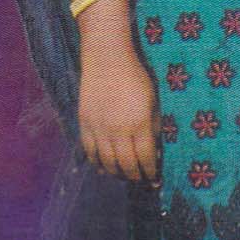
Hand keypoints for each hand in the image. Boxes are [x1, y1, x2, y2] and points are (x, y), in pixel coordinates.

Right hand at [79, 51, 161, 182]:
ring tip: (123, 176)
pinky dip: (96, 162)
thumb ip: (154, 125)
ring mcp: (99, 127)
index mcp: (139, 123)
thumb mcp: (153, 100)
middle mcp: (118, 129)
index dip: (150, 170)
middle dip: (134, 176)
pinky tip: (103, 167)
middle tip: (139, 180)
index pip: (145, 156)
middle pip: (126, 164)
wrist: (107, 59)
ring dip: (116, 173)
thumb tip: (155, 148)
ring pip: (106, 161)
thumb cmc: (135, 76)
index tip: (154, 178)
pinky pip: (89, 150)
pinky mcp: (84, 122)